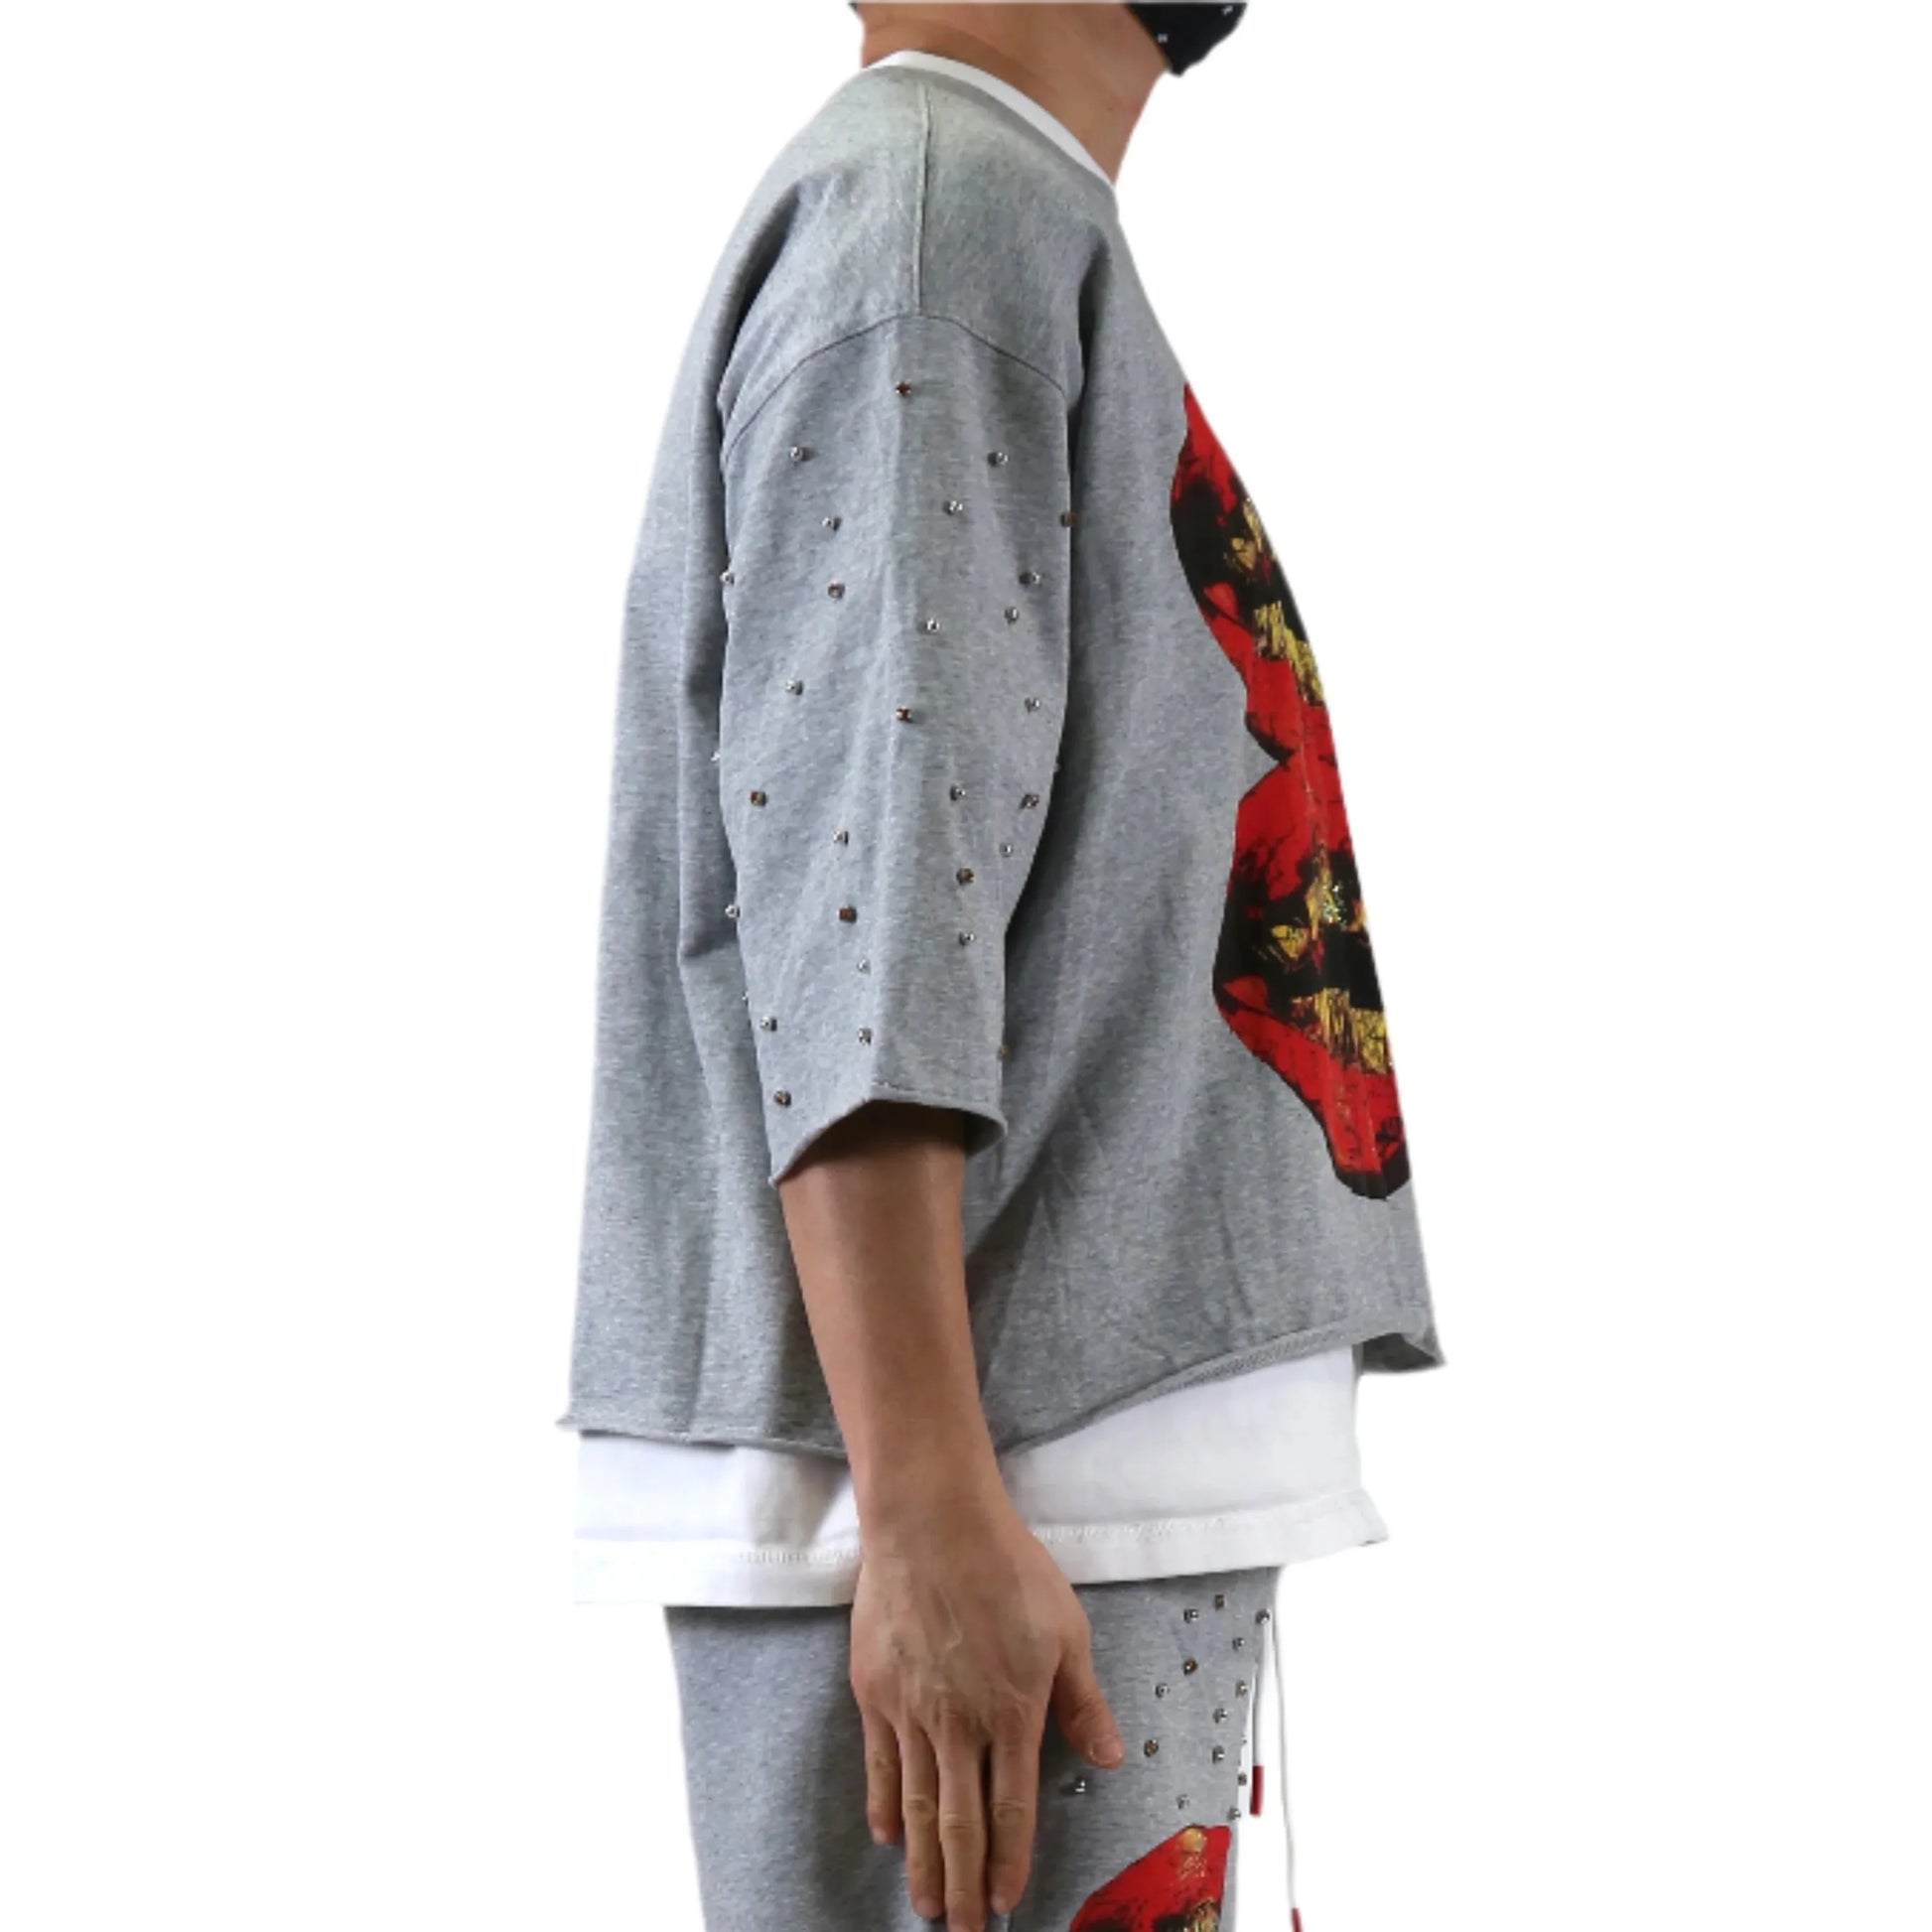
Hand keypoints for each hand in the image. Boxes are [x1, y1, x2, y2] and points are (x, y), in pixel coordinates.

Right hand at [849, 1487, 1124, 1930]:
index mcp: (1012, 1713)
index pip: (1012, 1809)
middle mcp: (958, 1725)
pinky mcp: (874, 1691)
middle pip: (960, 1823)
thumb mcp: (1065, 1628)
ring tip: (927, 1905)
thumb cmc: (1006, 1567)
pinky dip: (882, 1805)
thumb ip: (1082, 1700)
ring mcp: (910, 1711)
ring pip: (915, 1805)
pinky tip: (886, 1836)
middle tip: (964, 1930)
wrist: (931, 1522)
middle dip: (965, 1885)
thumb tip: (1111, 1756)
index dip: (1011, 1861)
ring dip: (924, 1862)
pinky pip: (878, 1763)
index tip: (1009, 1902)